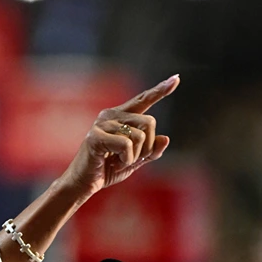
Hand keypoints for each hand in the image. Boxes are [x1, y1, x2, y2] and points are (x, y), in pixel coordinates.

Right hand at [59, 74, 179, 197]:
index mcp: (120, 117)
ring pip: (139, 136)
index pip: (143, 100)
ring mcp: (102, 124)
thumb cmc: (108, 169)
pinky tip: (113, 162)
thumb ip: (151, 150)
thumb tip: (165, 138)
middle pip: (149, 122)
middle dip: (147, 146)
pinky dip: (126, 159)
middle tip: (130, 158)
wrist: (84, 182)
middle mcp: (111, 115)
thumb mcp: (136, 160)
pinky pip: (126, 145)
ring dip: (134, 156)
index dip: (160, 90)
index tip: (176, 79)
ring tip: (118, 161)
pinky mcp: (95, 137)